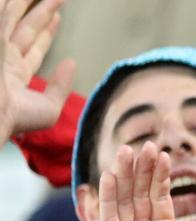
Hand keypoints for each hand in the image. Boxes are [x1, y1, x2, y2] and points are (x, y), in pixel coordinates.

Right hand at [0, 0, 73, 139]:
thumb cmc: (14, 117)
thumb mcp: (48, 107)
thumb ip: (60, 86)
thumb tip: (71, 63)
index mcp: (15, 74)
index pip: (33, 47)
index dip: (46, 32)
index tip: (57, 17)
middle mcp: (3, 58)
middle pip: (24, 27)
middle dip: (40, 11)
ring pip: (12, 16)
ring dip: (28, 2)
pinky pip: (4, 14)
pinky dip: (10, 4)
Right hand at [100, 142, 195, 220]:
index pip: (160, 197)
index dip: (160, 176)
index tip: (164, 153)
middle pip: (139, 193)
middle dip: (141, 169)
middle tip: (145, 143)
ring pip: (124, 201)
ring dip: (124, 176)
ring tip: (126, 150)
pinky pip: (111, 219)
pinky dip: (110, 198)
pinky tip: (111, 176)